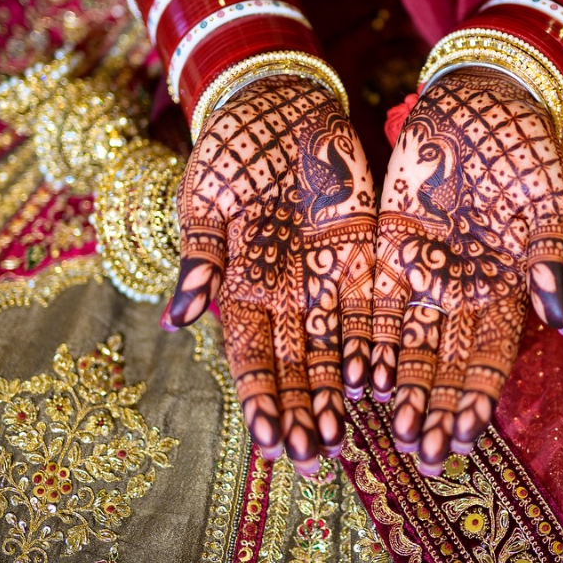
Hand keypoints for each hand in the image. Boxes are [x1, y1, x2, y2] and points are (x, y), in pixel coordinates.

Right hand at [167, 77, 375, 474]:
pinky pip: (374, 310)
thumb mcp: (206, 202)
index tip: (268, 442)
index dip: (260, 399)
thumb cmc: (231, 150)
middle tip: (313, 459)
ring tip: (348, 437)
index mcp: (240, 288)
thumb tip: (178, 317)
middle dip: (302, 414)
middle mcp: (285, 296)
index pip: (250, 357)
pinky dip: (378, 346)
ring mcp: (326, 280)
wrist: (279, 103)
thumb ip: (199, 259)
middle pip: (295, 367)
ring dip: (339, 394)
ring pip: (336, 350)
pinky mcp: (364, 256)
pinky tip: (384, 382)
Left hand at [372, 68, 562, 474]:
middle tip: (422, 452)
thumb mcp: (547, 198)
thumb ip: (548, 256)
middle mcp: (461, 291)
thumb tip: (559, 319)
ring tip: (388, 429)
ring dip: (397, 386)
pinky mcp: (385, 246)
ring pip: (404, 342)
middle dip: (434, 408)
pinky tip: (352, 375)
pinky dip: (362, 338)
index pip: (490, 353)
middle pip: (444, 361)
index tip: (465, 434)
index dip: (477, 394)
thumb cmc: (527, 148)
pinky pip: (370, 300)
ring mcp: (421, 272)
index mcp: (505, 286)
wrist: (482, 98)